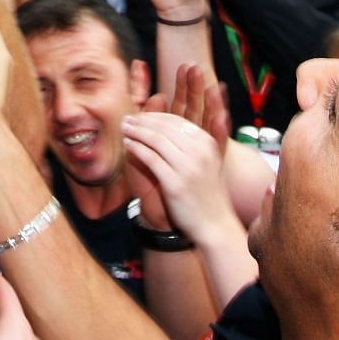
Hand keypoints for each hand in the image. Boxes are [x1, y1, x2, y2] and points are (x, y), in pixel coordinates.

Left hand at [121, 112, 236, 246]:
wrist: (214, 224)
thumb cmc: (206, 192)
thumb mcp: (208, 161)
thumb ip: (192, 142)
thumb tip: (168, 121)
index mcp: (207, 143)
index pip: (175, 120)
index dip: (154, 116)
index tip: (139, 115)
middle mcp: (199, 152)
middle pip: (164, 128)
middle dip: (142, 121)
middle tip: (127, 119)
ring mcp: (188, 168)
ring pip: (155, 140)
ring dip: (136, 131)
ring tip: (124, 129)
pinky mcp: (175, 184)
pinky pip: (150, 158)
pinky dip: (136, 148)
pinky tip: (128, 145)